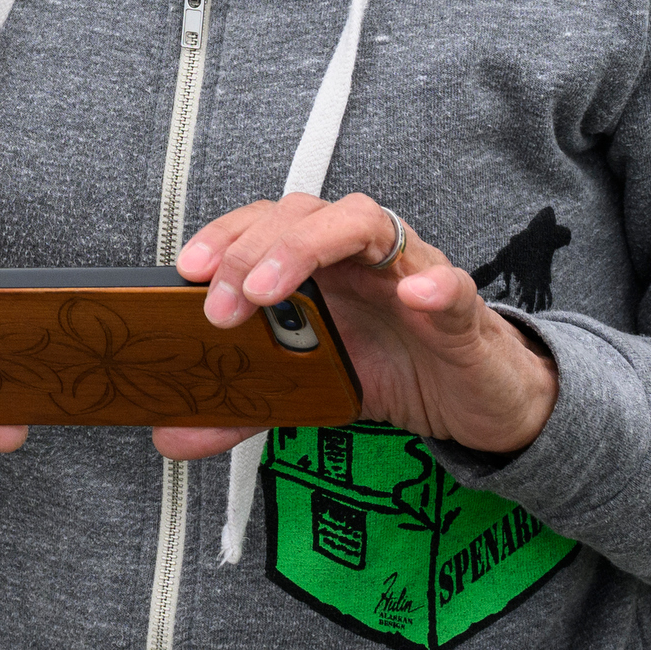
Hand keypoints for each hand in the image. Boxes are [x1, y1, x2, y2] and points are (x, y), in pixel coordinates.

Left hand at [164, 193, 554, 463]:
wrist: (479, 401)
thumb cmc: (396, 370)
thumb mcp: (311, 390)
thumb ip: (246, 404)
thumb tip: (171, 435)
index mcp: (321, 263)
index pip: (262, 223)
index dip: (223, 237)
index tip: (187, 272)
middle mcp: (361, 253)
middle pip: (299, 214)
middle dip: (251, 252)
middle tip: (222, 306)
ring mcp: (413, 272)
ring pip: (361, 223)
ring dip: (307, 247)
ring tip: (273, 292)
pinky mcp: (465, 314)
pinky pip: (452, 286)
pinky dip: (433, 286)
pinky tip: (414, 296)